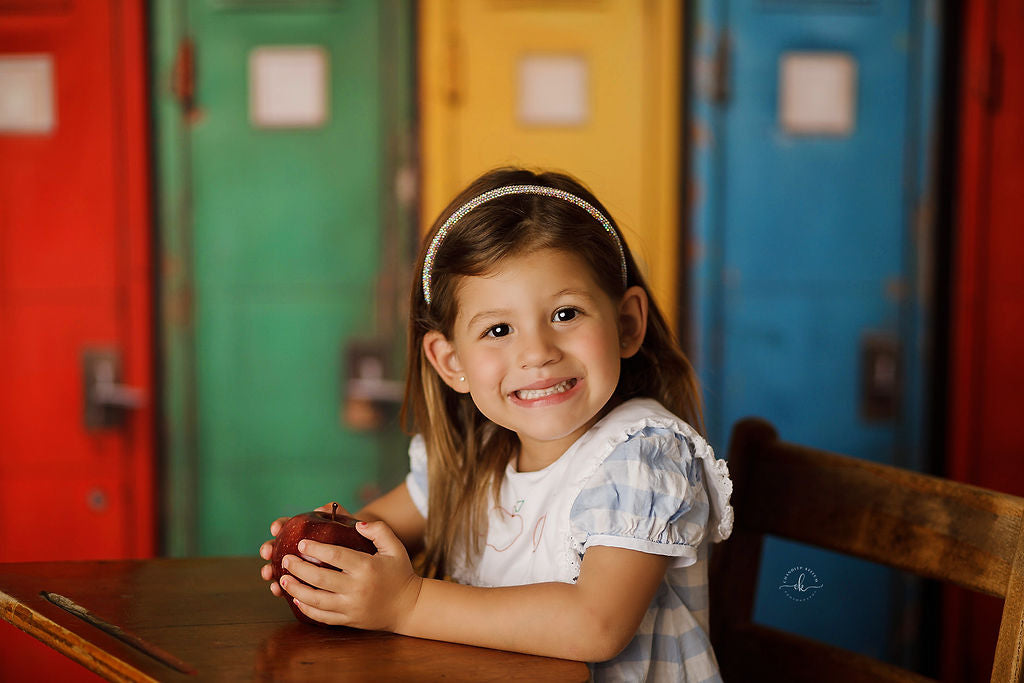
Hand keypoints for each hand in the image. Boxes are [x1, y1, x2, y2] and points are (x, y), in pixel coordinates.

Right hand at [259, 502, 350, 595]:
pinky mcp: (303, 584)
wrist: (362, 556)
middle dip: (268, 548)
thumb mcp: (347, 524)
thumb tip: (324, 508)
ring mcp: (299, 566)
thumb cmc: (353, 537)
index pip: (288, 525)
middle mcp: (298, 548)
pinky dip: (281, 588)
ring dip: (269, 569)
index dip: (279, 525)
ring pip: (278, 567)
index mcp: (306, 531)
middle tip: (267, 552)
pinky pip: (289, 586)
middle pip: (277, 546)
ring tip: (268, 573)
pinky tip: (277, 590)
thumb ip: (337, 513)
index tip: (275, 529)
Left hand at [277, 520, 422, 630]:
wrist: (410, 607)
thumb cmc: (401, 573)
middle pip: (320, 578)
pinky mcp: (348, 620)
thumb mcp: (396, 547)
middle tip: (285, 559)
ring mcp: (351, 607)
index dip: (315, 549)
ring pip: (316, 600)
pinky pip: (323, 616)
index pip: (335, 556)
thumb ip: (379, 530)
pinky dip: (307, 608)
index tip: (301, 543)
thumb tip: (358, 524)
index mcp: (367, 567)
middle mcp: (357, 588)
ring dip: (296, 589)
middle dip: (298, 568)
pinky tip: (296, 599)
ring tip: (283, 579)